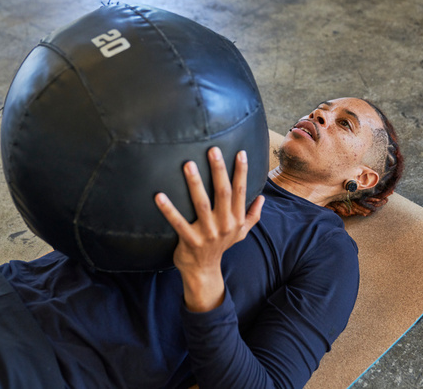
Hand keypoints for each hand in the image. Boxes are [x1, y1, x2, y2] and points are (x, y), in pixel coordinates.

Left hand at [155, 147, 264, 311]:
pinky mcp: (189, 241)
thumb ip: (252, 216)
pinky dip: (168, 209)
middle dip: (219, 170)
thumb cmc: (221, 247)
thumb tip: (263, 198)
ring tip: (188, 165)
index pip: (241, 191)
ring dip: (194, 184)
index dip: (241, 172)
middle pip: (223, 193)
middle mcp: (224, 225)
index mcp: (236, 220)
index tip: (240, 153)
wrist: (204, 271)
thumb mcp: (241, 233)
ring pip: (201, 204)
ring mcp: (207, 233)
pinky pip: (178, 222)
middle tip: (213, 150)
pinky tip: (159, 196)